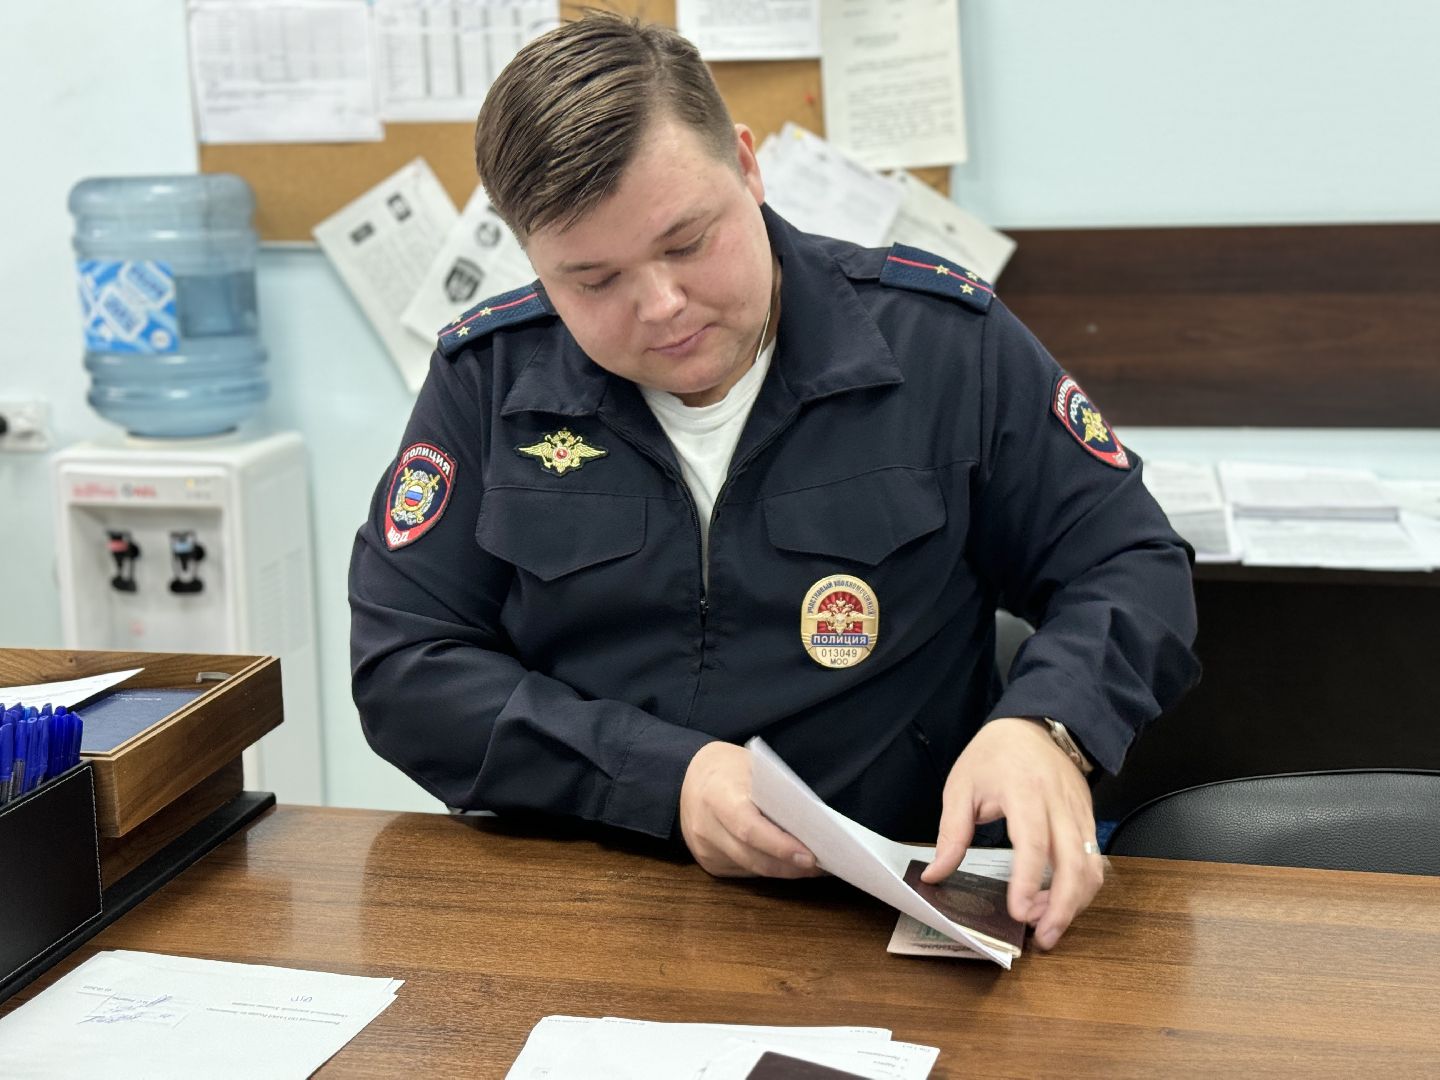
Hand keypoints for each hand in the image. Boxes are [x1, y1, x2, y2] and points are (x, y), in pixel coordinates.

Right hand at [679, 741, 820, 877]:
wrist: (684, 778)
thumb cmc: (727, 769)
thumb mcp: (752, 768)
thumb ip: (775, 794)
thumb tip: (810, 824)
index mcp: (717, 796)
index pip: (749, 829)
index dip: (780, 846)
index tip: (811, 856)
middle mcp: (706, 827)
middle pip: (753, 857)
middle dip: (790, 866)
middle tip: (823, 866)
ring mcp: (705, 849)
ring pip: (751, 869)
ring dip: (784, 871)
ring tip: (815, 868)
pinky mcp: (709, 863)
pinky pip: (744, 870)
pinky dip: (769, 868)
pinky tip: (790, 865)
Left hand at [921, 717, 1103, 950]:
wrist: (1034, 725)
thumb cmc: (994, 755)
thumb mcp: (961, 786)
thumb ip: (952, 833)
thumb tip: (936, 875)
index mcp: (1024, 791)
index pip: (1034, 843)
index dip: (1029, 882)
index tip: (1019, 912)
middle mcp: (1059, 803)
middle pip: (1074, 863)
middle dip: (1063, 907)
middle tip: (1042, 938)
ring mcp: (1079, 812)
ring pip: (1091, 866)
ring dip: (1075, 902)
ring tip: (1048, 926)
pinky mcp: (1088, 819)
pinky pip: (1094, 859)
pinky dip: (1081, 888)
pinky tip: (1059, 903)